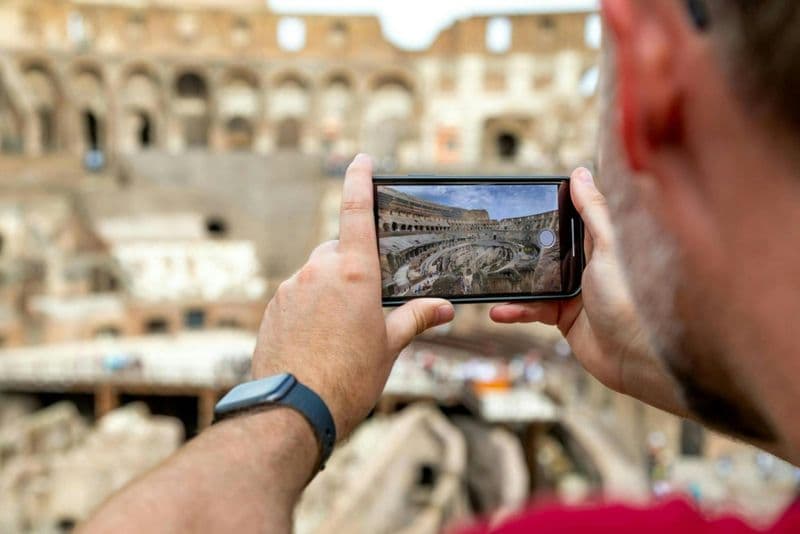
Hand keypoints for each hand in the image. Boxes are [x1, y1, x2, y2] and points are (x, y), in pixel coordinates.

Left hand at [251, 154, 455, 437]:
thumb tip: (445, 308)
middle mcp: (318, 271)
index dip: (359, 180)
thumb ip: (415, 318)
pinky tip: (318, 339)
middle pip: (338, 250)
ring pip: (316, 274)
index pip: (356, 211)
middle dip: (353, 265)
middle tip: (367, 301)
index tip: (360, 159)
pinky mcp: (273, 308)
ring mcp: (290, 288)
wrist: (293, 410)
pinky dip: (310, 306)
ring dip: (330, 289)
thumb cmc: (348, 378)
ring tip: (341, 332)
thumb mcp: (389, 346)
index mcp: (354, 273)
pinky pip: (297, 295)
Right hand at [490, 168, 687, 416]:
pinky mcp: (563, 317)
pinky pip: (533, 308)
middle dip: (523, 243)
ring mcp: (574, 291)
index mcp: (602, 242)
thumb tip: (579, 172)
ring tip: (488, 277)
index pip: (574, 216)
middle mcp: (588, 264)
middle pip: (548, 246)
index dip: (552, 205)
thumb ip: (594, 211)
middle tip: (494, 235)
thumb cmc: (631, 299)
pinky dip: (515, 309)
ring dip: (513, 281)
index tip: (525, 196)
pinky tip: (498, 309)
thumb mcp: (609, 247)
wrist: (635, 358)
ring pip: (535, 279)